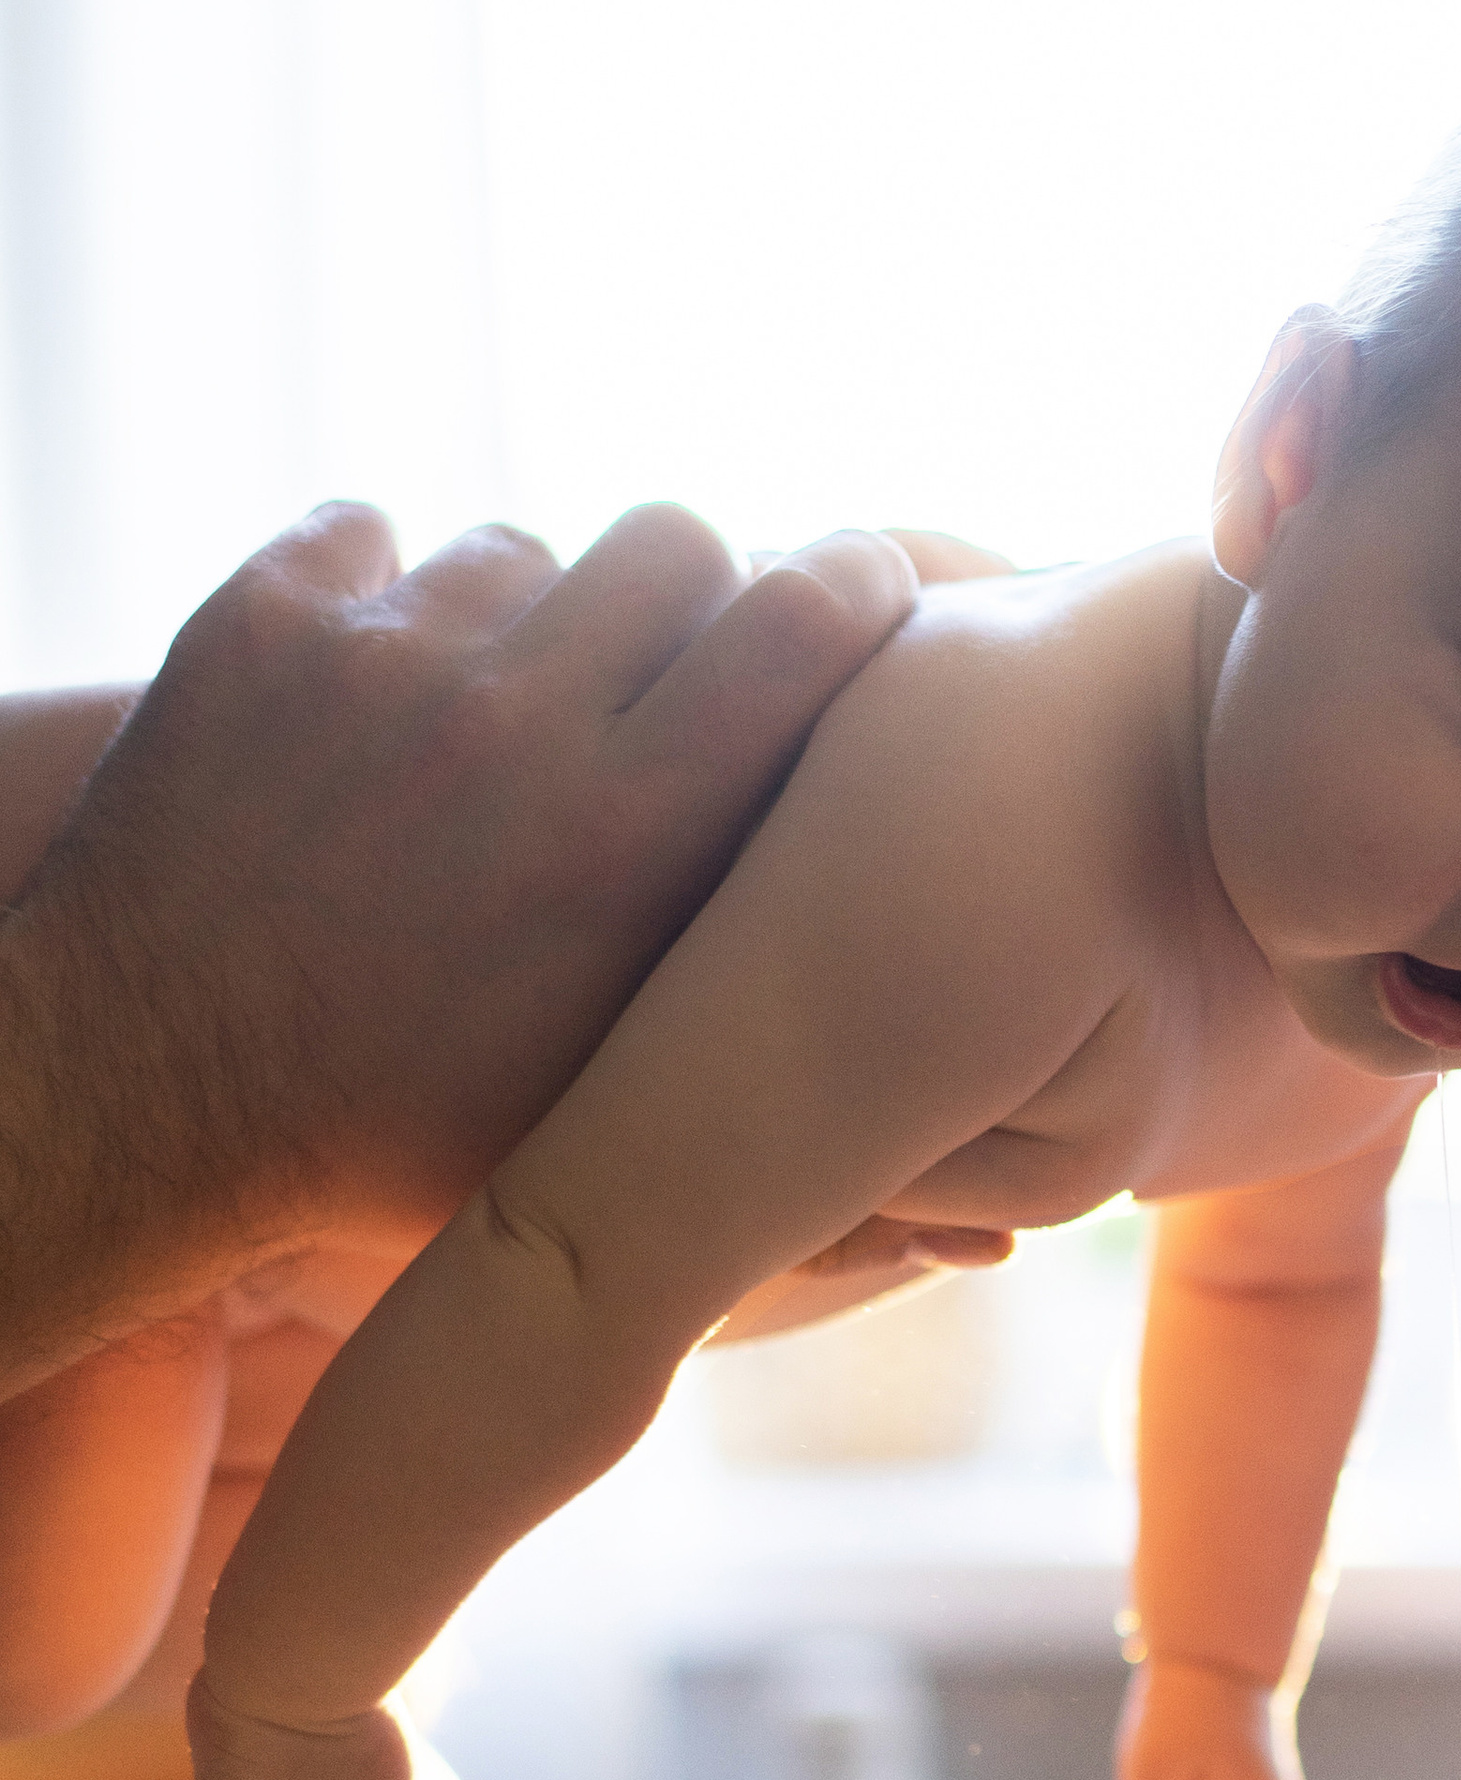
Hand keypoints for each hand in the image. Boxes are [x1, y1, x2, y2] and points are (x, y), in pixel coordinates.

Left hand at [0, 498, 918, 1380]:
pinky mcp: (263, 624)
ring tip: (492, 722)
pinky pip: (366, 537)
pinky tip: (369, 707)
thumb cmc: (395, 1159)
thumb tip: (1001, 1242)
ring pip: (522, 544)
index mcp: (636, 842)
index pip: (808, 618)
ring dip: (527, 617)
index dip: (855, 587)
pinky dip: (378, 604)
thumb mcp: (622, 1175)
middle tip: (663, 678)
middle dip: (692, 596)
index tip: (867, 599)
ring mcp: (382, 660)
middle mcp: (521, 722)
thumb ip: (815, 1184)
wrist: (140, 1107)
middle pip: (679, 541)